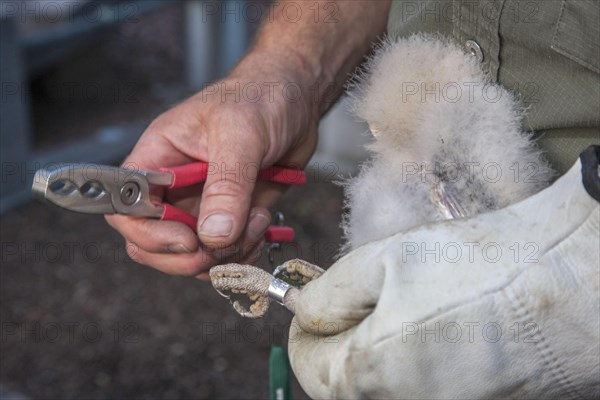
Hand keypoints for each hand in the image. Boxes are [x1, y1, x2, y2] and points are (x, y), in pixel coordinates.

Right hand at [106, 50, 317, 277]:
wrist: (296, 102)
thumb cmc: (259, 98)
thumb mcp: (241, 134)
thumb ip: (227, 185)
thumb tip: (214, 235)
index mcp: (159, 158)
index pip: (127, 206)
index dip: (147, 233)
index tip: (187, 239)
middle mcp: (175, 188)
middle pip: (153, 244)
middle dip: (188, 256)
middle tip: (222, 248)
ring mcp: (203, 206)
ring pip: (192, 256)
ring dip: (225, 256)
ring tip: (256, 223)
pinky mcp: (232, 217)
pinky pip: (224, 254)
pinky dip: (243, 254)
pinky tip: (263, 227)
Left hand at [288, 159, 598, 398]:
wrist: (569, 290)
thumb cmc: (477, 271)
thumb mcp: (384, 262)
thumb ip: (329, 293)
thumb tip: (304, 311)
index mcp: (366, 377)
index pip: (306, 364)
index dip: (306, 327)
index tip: (319, 301)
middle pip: (342, 380)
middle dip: (341, 338)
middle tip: (367, 295)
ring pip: (380, 384)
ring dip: (377, 349)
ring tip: (410, 305)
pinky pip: (420, 388)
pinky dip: (414, 361)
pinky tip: (440, 327)